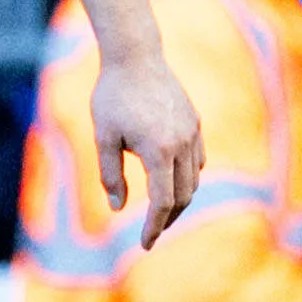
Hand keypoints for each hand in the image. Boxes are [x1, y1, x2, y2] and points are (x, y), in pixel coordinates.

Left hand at [91, 48, 205, 245]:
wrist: (135, 56)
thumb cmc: (113, 96)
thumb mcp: (103, 137)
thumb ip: (110, 174)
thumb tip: (118, 207)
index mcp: (159, 151)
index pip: (163, 202)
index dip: (154, 227)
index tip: (145, 244)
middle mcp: (182, 144)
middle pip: (183, 196)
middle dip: (168, 219)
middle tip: (151, 233)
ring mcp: (193, 132)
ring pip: (194, 179)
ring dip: (180, 199)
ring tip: (161, 212)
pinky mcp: (195, 122)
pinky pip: (198, 160)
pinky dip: (187, 176)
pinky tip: (172, 181)